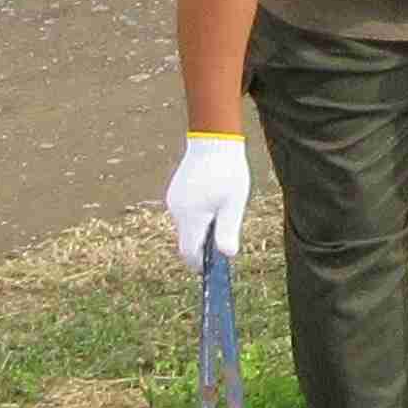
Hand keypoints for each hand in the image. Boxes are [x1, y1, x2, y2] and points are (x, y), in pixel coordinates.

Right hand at [163, 134, 247, 268]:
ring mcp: (173, 200)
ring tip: (222, 207)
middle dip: (203, 244)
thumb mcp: (234, 203)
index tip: (213, 268)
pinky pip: (184, 211)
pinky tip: (212, 197)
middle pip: (187, 240)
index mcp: (191, 217)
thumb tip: (227, 255)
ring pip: (186, 225)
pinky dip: (197, 213)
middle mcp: (177, 211)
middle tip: (225, 232)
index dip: (200, 264)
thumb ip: (228, 230)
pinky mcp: (174, 191)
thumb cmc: (227, 171)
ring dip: (201, 226)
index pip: (189, 253)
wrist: (214, 140)